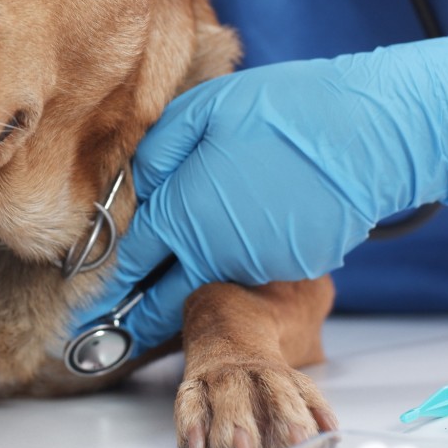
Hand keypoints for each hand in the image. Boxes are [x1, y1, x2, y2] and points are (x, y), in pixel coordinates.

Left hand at [78, 32, 447, 352]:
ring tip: (187, 265)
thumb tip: (133, 185)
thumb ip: (157, 153)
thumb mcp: (201, 112)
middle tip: (109, 336)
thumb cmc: (279, 111)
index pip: (130, 268)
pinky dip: (244, 260)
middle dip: (134, 322)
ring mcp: (258, 267)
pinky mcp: (295, 267)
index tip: (83, 316)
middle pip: (164, 303)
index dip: (104, 293)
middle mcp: (215, 254)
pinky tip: (252, 227)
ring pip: (212, 283)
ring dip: (195, 281)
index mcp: (183, 215)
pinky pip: (256, 269)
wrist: (363, 133)